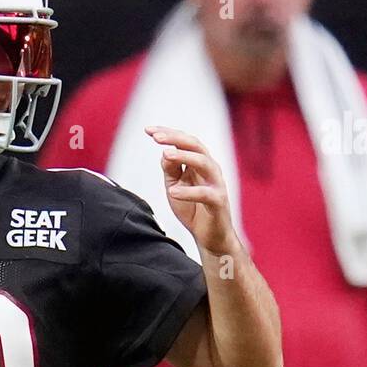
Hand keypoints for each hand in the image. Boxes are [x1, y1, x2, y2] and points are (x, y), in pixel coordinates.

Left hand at [147, 126, 238, 255]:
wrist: (210, 236)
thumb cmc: (193, 208)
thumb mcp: (175, 186)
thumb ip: (170, 170)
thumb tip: (164, 153)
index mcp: (200, 163)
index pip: (185, 142)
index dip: (168, 133)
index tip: (148, 130)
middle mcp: (210, 169)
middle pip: (196, 146)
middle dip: (175, 139)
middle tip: (156, 137)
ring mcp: (216, 184)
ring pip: (204, 163)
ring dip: (184, 157)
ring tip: (165, 155)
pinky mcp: (219, 202)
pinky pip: (206, 194)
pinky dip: (189, 192)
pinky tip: (173, 191)